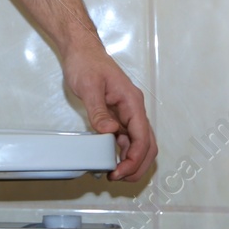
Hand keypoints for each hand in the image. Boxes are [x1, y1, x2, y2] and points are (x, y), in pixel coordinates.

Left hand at [61, 42, 155, 181]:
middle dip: (137, 165)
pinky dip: (122, 152)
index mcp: (131, 101)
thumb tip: (109, 132)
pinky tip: (111, 160)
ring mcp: (127, 112)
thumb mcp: (89, 87)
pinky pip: (125, 138)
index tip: (121, 171)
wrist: (81, 50)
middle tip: (119, 178)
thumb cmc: (86, 62)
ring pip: (138, 143)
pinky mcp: (118, 114)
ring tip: (114, 174)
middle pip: (147, 144)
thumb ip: (99, 111)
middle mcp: (133, 109)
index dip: (135, 158)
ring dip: (130, 161)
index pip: (142, 136)